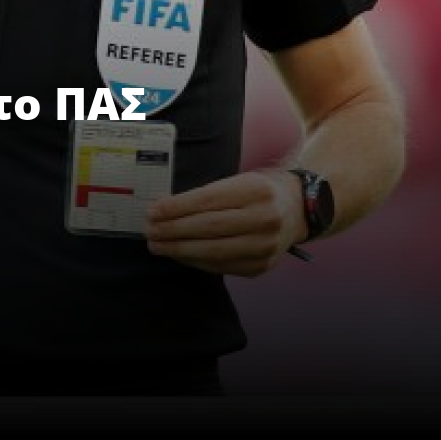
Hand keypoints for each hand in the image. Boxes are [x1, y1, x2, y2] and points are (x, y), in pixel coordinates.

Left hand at [144, 169, 305, 276]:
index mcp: (255, 190)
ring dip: (179, 250)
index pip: (207, 201)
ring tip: (157, 246)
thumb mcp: (237, 181)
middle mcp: (264, 219)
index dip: (176, 208)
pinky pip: (222, 266)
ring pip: (214, 251)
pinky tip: (179, 255)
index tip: (152, 211)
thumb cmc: (258, 191)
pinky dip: (196, 262)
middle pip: (209, 228)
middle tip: (149, 231)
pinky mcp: (262, 266)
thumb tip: (165, 210)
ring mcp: (265, 246)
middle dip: (173, 231)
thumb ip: (206, 196)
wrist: (298, 210)